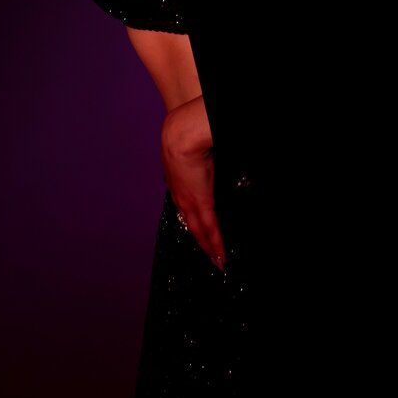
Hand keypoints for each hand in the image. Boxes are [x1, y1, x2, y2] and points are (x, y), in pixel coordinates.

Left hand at [161, 95, 225, 270]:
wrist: (181, 135)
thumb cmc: (184, 137)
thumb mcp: (184, 153)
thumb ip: (191, 162)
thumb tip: (198, 163)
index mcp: (176, 186)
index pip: (185, 212)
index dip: (193, 225)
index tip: (200, 236)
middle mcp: (180, 198)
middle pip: (191, 227)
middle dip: (201, 244)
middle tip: (211, 259)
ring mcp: (190, 202)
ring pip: (200, 232)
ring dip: (209, 248)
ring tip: (218, 262)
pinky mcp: (201, 202)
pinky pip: (210, 229)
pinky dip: (216, 244)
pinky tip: (221, 255)